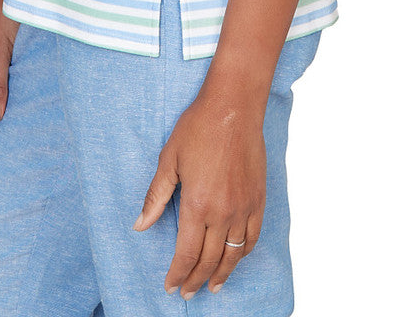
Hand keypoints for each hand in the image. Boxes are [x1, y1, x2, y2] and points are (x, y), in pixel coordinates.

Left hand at [133, 86, 267, 300]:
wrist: (233, 107)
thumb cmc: (198, 127)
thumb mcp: (169, 159)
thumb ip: (156, 197)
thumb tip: (140, 225)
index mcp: (197, 204)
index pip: (186, 254)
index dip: (177, 274)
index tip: (170, 285)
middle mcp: (222, 212)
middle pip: (209, 260)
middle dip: (195, 280)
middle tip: (186, 292)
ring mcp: (243, 207)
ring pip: (232, 254)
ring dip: (221, 274)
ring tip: (212, 287)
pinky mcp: (258, 199)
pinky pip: (252, 237)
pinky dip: (242, 254)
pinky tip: (234, 259)